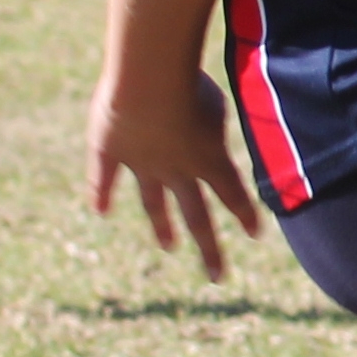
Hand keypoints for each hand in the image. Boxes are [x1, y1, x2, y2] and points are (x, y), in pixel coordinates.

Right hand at [88, 68, 263, 281]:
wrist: (145, 81)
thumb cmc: (191, 79)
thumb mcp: (219, 98)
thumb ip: (218, 118)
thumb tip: (219, 119)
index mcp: (210, 159)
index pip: (234, 195)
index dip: (245, 214)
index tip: (255, 234)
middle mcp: (177, 170)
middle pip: (197, 216)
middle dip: (209, 248)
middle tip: (217, 277)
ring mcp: (142, 164)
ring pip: (154, 203)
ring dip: (162, 225)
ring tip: (169, 245)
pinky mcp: (109, 150)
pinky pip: (104, 177)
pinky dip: (102, 193)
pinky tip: (101, 211)